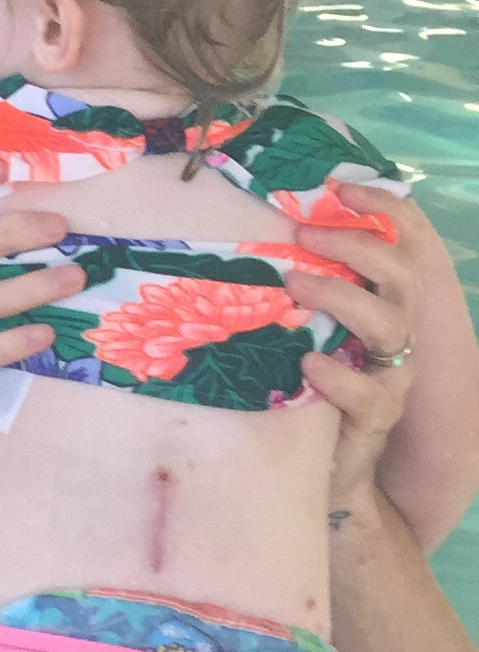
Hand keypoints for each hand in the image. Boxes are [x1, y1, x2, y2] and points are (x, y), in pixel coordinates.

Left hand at [291, 184, 430, 516]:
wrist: (323, 464)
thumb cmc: (302, 385)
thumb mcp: (296, 328)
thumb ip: (291, 286)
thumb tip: (252, 232)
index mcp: (380, 305)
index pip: (399, 248)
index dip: (381, 213)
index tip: (339, 186)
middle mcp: (394, 336)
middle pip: (398, 278)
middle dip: (356, 247)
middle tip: (304, 232)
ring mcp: (390, 377)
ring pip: (390, 329)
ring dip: (343, 299)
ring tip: (295, 283)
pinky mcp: (375, 419)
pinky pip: (369, 395)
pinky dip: (339, 376)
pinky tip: (308, 362)